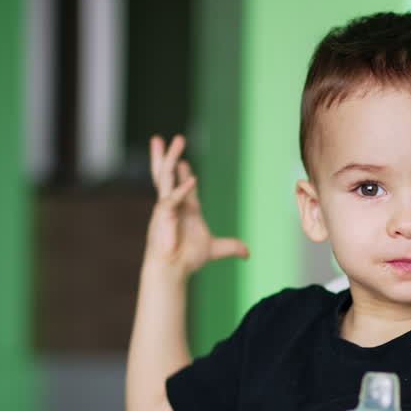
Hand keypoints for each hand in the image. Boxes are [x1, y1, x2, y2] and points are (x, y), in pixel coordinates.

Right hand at [144, 135, 248, 276]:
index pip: (184, 186)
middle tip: (176, 138)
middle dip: (171, 156)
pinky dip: (182, 190)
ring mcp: (165, 207)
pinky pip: (171, 198)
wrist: (172, 271)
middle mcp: (173, 205)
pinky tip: (192, 180)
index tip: (185, 161)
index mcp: (185, 209)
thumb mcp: (215, 249)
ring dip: (169, 158)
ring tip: (173, 140)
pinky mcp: (162, 215)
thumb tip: (248, 253)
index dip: (184, 173)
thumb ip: (231, 247)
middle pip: (168, 175)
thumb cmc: (186, 259)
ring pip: (164, 176)